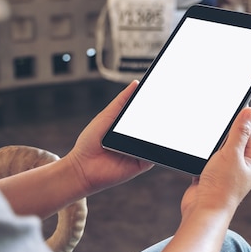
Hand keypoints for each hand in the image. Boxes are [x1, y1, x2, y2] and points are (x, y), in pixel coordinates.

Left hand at [65, 81, 153, 195]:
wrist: (83, 167)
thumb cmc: (90, 142)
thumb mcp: (106, 116)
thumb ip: (121, 102)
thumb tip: (135, 84)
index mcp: (129, 126)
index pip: (146, 114)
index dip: (155, 106)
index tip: (162, 94)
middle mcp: (137, 139)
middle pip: (154, 127)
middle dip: (161, 118)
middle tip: (167, 107)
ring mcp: (141, 151)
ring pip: (156, 141)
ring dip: (160, 133)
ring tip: (162, 122)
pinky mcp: (142, 164)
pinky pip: (155, 156)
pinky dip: (158, 149)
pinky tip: (155, 141)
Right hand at [180, 107, 250, 220]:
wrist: (203, 211)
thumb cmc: (221, 187)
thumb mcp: (232, 153)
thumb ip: (239, 131)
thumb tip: (249, 112)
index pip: (249, 134)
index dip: (241, 120)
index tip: (234, 106)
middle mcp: (241, 168)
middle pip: (233, 141)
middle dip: (224, 133)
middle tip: (216, 124)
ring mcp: (225, 173)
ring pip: (218, 151)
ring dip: (211, 146)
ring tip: (206, 143)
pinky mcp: (210, 177)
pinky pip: (206, 160)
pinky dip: (201, 156)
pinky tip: (197, 154)